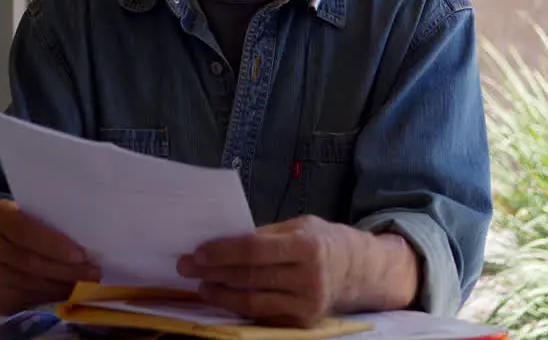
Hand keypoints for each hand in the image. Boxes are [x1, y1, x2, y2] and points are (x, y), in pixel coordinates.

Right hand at [0, 199, 100, 313]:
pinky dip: (50, 296)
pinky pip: (25, 298)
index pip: (25, 230)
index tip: (81, 255)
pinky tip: (67, 292)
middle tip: (93, 273)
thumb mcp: (30, 216)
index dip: (54, 245)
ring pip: (30, 283)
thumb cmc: (20, 228)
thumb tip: (88, 244)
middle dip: (66, 269)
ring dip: (62, 285)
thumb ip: (51, 224)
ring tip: (86, 284)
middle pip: (30, 261)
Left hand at [177, 215, 418, 326]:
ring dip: (220, 293)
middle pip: (248, 277)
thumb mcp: (300, 225)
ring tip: (200, 283)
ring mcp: (306, 305)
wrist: (361, 271)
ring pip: (251, 301)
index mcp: (307, 246)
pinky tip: (223, 296)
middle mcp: (308, 278)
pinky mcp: (303, 323)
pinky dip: (238, 307)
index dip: (221, 252)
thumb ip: (265, 234)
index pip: (253, 250)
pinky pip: (262, 314)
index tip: (197, 251)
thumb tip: (223, 240)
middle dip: (212, 271)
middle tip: (186, 265)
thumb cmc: (326, 241)